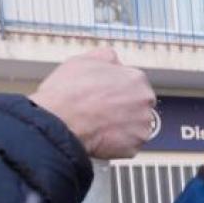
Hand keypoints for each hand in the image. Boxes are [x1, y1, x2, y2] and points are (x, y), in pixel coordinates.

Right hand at [29, 47, 156, 158]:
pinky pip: (129, 144)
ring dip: (122, 127)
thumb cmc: (68, 92)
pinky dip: (118, 144)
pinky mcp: (135, 144)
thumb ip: (106, 58)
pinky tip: (102, 137)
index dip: (117, 91)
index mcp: (136, 78)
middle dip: (123, 109)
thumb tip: (114, 60)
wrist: (59, 121)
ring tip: (100, 125)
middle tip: (102, 112)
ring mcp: (142, 124)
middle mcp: (145, 100)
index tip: (107, 97)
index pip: (135, 85)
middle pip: (138, 105)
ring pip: (135, 126)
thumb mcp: (84, 60)